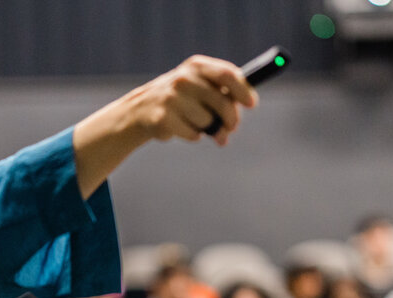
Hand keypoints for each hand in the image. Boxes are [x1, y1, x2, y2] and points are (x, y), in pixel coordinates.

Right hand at [71, 54, 259, 197]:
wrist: (141, 110)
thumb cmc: (181, 99)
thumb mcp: (200, 87)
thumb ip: (224, 92)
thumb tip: (248, 102)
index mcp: (196, 66)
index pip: (227, 74)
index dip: (243, 90)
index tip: (251, 104)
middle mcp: (183, 78)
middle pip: (222, 103)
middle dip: (231, 120)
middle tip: (230, 128)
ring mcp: (171, 98)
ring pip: (208, 122)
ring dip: (209, 129)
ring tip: (198, 125)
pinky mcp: (163, 118)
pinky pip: (193, 134)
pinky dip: (193, 136)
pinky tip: (182, 129)